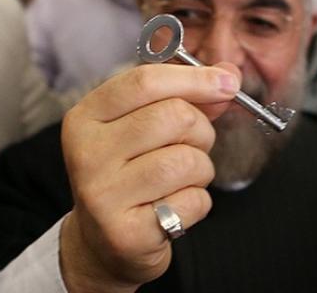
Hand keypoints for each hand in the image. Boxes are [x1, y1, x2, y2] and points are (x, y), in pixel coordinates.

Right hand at [59, 63, 240, 292]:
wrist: (104, 242)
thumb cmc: (131, 174)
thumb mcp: (146, 127)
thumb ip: (187, 96)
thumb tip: (229, 74)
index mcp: (87, 117)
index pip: (145, 81)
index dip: (195, 78)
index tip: (228, 83)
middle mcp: (88, 153)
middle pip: (175, 116)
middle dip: (201, 131)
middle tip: (192, 147)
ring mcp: (103, 195)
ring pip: (188, 160)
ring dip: (201, 169)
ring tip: (181, 180)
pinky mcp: (126, 232)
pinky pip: (194, 200)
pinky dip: (198, 201)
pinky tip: (174, 207)